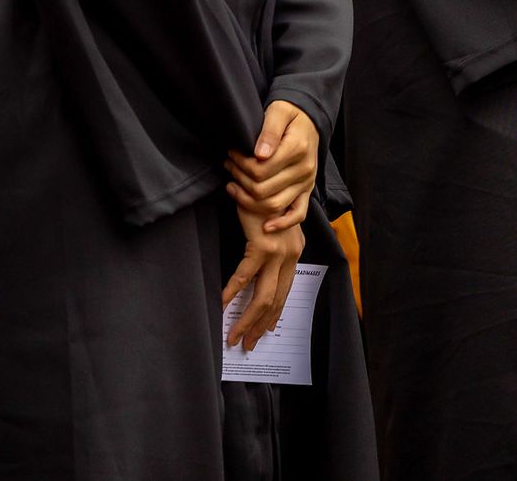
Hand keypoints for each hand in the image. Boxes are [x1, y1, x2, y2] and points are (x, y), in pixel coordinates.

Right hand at [221, 204, 303, 352]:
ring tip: (234, 334)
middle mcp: (290, 255)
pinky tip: (222, 302)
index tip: (262, 332)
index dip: (272, 316)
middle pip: (275, 301)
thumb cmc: (262, 197)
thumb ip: (267, 244)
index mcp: (294, 252)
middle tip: (246, 344)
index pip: (284, 293)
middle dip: (259, 327)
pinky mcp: (262, 244)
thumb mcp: (269, 223)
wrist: (265, 173)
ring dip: (247, 318)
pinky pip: (245, 275)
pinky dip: (233, 290)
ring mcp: (278, 251)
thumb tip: (256, 264)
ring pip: (264, 296)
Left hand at [225, 101, 318, 233]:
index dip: (240, 164)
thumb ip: (269, 132)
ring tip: (233, 183)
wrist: (310, 118)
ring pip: (275, 204)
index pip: (261, 169)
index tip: (230, 153)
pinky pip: (299, 213)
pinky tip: (265, 226)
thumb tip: (259, 154)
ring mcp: (306, 183)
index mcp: (296, 150)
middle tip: (228, 164)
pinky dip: (283, 223)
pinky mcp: (307, 190)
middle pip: (263, 188)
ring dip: (249, 198)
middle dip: (239, 178)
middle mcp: (304, 170)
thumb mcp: (278, 111)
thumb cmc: (290, 113)